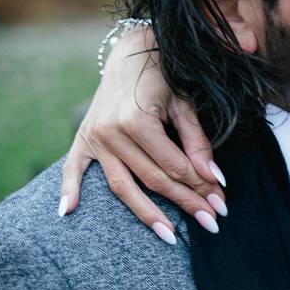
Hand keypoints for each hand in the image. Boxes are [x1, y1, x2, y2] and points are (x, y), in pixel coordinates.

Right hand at [60, 28, 225, 243]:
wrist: (131, 52)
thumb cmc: (164, 77)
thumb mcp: (185, 105)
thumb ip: (198, 143)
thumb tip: (215, 179)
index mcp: (138, 120)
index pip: (175, 166)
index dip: (201, 187)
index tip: (222, 204)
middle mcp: (112, 132)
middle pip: (154, 180)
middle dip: (186, 203)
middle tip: (212, 224)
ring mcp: (94, 138)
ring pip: (123, 186)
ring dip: (147, 214)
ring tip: (171, 237)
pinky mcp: (82, 139)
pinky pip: (73, 169)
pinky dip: (68, 190)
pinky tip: (68, 213)